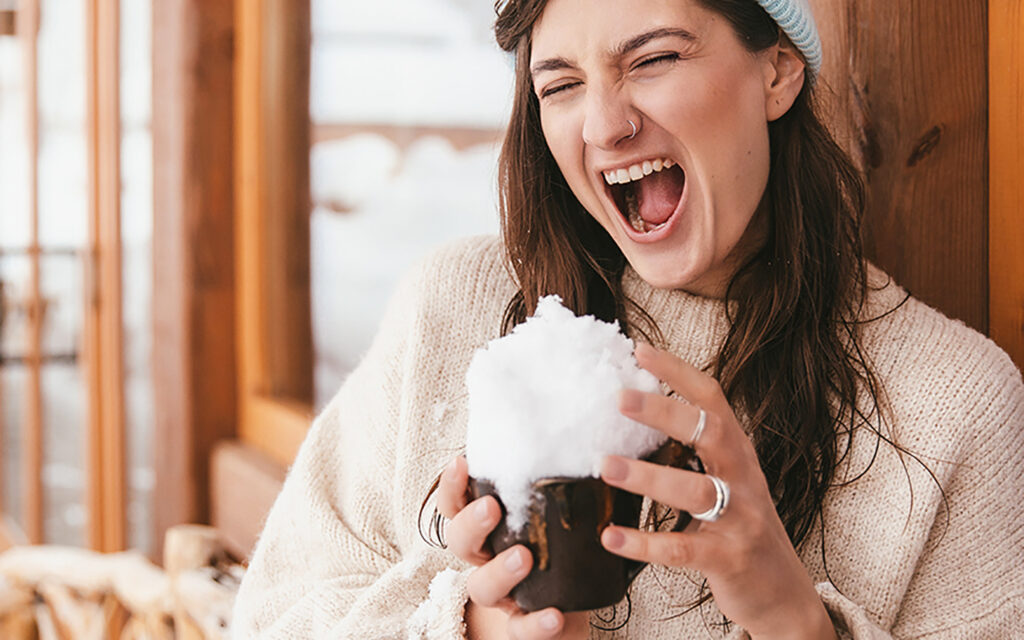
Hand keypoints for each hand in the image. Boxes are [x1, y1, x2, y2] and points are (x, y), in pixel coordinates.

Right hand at [437, 456, 588, 638]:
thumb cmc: (562, 546)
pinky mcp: (524, 626)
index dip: (451, 485)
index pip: (455, 504)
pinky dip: (534, 625)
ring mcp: (503, 595)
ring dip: (499, 571)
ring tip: (525, 557)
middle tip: (492, 507)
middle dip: (471, 523)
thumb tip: (583, 434)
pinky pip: (520, 630)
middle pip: (459, 542)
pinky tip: (555, 615)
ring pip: (481, 587)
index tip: (461, 462)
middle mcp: (486, 560)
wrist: (576, 604)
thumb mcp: (557, 510)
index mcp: (487, 528)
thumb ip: (559, 481)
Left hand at [599, 343, 836, 639]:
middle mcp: (743, 478)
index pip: (713, 399)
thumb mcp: (727, 482)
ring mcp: (740, 520)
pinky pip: (682, 549)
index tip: (639, 350)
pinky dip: (644, 543)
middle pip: (709, 432)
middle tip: (618, 397)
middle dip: (664, 411)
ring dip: (648, 477)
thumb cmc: (741, 530)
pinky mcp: (729, 560)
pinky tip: (611, 537)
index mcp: (737, 453)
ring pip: (695, 491)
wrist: (783, 594)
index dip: (678, 372)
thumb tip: (638, 417)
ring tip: (605, 466)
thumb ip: (696, 453)